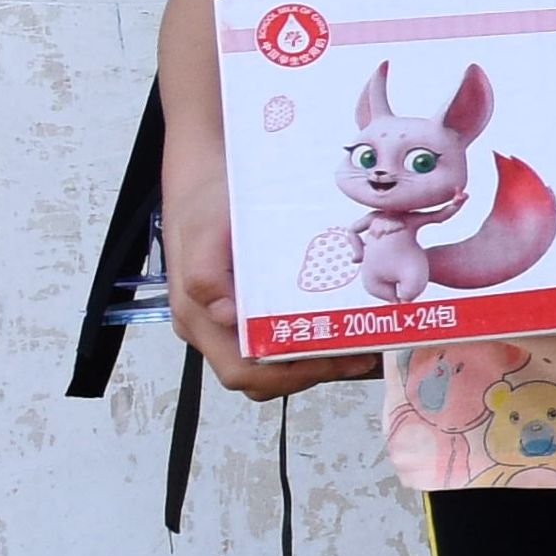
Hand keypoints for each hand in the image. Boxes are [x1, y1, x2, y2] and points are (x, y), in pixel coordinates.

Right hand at [162, 186, 369, 402]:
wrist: (201, 178)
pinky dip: (307, 338)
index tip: (332, 359)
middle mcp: (211, 326)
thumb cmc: (203, 204)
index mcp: (197, 317)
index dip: (287, 377)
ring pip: (270, 362)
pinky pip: (274, 335)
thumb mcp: (205, 230)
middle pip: (261, 376)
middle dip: (310, 372)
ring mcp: (226, 319)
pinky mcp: (244, 305)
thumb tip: (226, 316)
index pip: (241, 372)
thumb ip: (206, 275)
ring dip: (313, 361)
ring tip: (358, 345)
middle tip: (358, 356)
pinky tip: (337, 322)